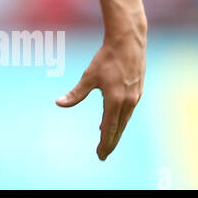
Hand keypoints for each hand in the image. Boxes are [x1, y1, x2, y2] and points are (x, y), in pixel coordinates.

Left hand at [56, 31, 145, 159]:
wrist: (128, 42)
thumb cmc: (106, 58)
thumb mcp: (89, 75)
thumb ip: (76, 93)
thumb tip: (59, 103)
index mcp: (115, 100)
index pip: (109, 128)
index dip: (104, 142)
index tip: (100, 155)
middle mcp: (128, 101)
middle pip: (119, 128)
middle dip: (110, 142)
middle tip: (103, 154)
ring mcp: (135, 96)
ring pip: (125, 120)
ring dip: (117, 131)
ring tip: (108, 140)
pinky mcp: (138, 91)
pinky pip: (129, 111)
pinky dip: (122, 119)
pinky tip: (116, 120)